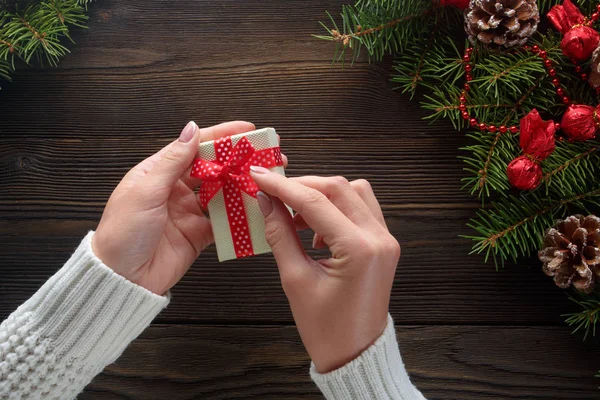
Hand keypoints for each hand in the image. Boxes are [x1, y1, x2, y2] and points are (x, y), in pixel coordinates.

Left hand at [92, 121, 255, 294]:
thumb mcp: (146, 191)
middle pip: (212, 168)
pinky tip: (254, 208)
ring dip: (241, 186)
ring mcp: (189, 212)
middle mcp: (175, 189)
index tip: (245, 130)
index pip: (194, 147)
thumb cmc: (122, 232)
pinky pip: (224, 221)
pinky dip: (239, 216)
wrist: (122, 278)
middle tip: (263, 154)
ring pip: (222, 193)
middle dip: (237, 160)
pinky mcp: (199, 234)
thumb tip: (191, 130)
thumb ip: (172, 161)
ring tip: (265, 179)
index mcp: (158, 173)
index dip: (220, 136)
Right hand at [249, 169, 399, 372]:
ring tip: (295, 217)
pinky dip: (337, 208)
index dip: (283, 186)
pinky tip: (316, 231)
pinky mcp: (384, 243)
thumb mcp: (295, 280)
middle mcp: (379, 238)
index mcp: (359, 250)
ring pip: (354, 192)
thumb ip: (280, 234)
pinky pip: (361, 209)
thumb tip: (265, 201)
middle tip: (272, 192)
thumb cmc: (325, 328)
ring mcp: (386, 239)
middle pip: (339, 188)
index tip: (259, 176)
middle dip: (302, 185)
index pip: (316, 201)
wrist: (355, 353)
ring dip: (322, 195)